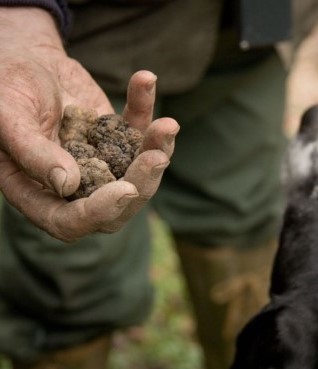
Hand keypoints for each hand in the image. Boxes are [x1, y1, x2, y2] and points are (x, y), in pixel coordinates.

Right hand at [0, 7, 177, 241]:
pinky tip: (144, 80)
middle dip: (142, 184)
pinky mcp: (117, 139)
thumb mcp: (9, 117)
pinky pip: (138, 131)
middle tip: (157, 157)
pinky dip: (144, 107)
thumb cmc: (6, 90)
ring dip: (156, 150)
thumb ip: (33, 153)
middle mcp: (74, 186)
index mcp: (37, 192)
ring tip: (167, 125)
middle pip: (116, 205)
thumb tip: (67, 184)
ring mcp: (101, 164)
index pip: (69, 221)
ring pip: (138, 173)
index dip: (98, 212)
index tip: (125, 189)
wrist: (26, 62)